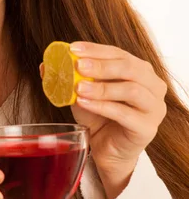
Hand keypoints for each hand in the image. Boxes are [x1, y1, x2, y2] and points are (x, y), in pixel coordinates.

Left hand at [40, 42, 167, 198]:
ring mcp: (154, 108)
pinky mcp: (148, 129)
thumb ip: (68, 77)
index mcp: (140, 70)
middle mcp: (153, 85)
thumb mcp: (81, 92)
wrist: (106, 149)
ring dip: (102, 87)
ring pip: (131, 90)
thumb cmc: (98, 116)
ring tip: (79, 88)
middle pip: (130, 68)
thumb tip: (45, 64)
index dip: (96, 49)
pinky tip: (84, 103)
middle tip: (78, 65)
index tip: (73, 48)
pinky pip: (125, 114)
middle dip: (102, 65)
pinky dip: (102, 106)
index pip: (119, 53)